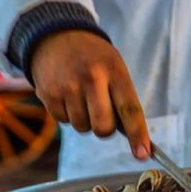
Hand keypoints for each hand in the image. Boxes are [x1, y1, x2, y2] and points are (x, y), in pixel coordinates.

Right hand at [30, 30, 149, 159]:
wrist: (56, 36)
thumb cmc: (94, 59)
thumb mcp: (115, 68)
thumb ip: (123, 99)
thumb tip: (133, 139)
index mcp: (114, 71)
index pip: (130, 109)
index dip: (138, 134)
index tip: (143, 154)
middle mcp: (91, 78)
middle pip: (103, 127)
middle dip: (105, 130)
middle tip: (103, 115)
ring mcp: (67, 86)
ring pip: (83, 128)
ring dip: (85, 120)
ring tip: (82, 97)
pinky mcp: (48, 93)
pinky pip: (64, 122)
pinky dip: (67, 114)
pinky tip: (67, 95)